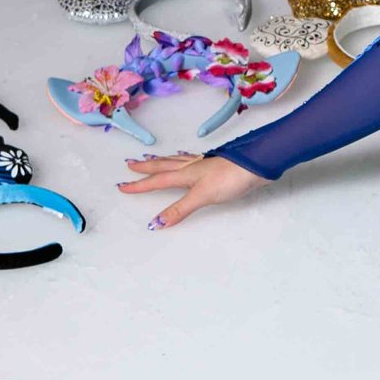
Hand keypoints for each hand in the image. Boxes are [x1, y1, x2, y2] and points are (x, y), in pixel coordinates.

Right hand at [117, 153, 266, 228]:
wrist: (257, 165)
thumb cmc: (229, 179)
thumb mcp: (202, 196)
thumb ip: (179, 209)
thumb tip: (155, 223)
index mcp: (186, 174)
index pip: (158, 181)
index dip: (140, 185)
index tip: (122, 186)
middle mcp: (192, 166)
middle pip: (164, 166)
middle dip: (146, 167)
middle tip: (130, 164)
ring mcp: (204, 163)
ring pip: (177, 160)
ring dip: (162, 160)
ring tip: (150, 158)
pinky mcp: (216, 164)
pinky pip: (191, 159)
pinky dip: (183, 158)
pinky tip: (186, 156)